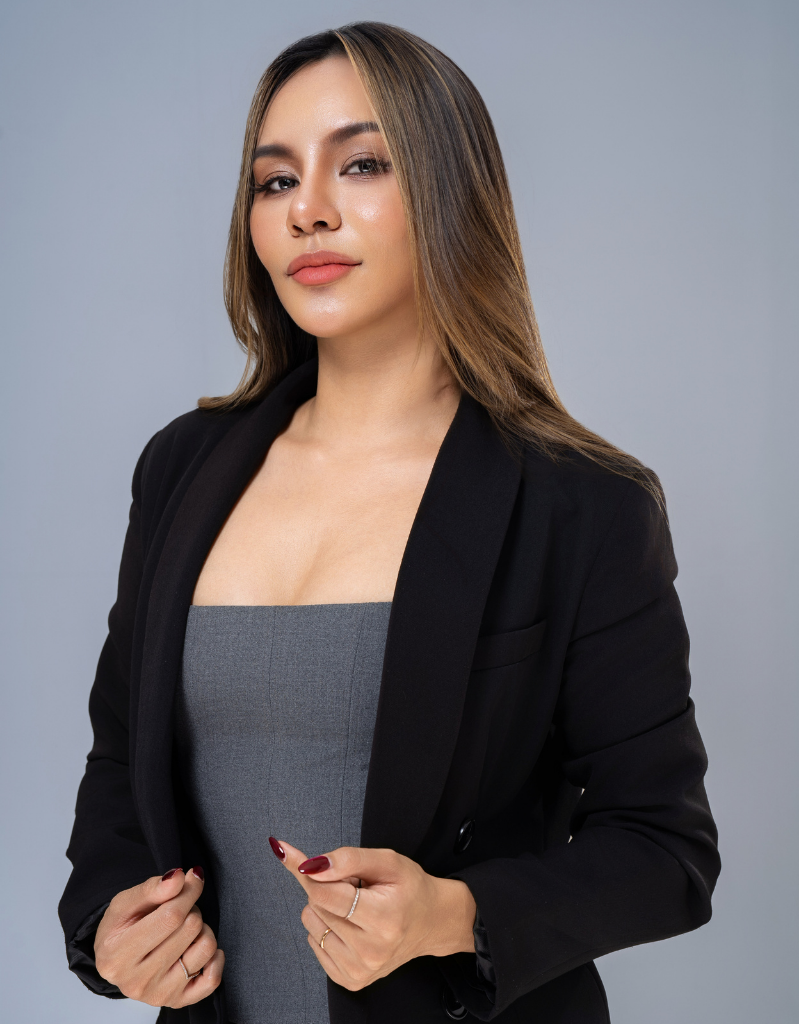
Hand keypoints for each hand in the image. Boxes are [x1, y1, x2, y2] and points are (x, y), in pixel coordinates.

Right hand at [94, 867, 223, 1007]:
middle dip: (191, 909)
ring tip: (185, 928)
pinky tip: (198, 947)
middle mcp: (137, 981)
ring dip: (202, 929)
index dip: (188, 892)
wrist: (116, 959)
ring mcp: (158, 995)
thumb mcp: (125, 903)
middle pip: (190, 929)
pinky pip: (212, 980)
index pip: (170, 917)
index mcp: (118, 955)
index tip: (193, 878)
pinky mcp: (177, 1002)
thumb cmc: (121, 928)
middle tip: (179, 909)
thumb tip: (180, 876)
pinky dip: (214, 958)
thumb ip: (152, 888)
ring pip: (205, 949)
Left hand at [269, 839, 475, 991]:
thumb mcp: (387, 861)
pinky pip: (314, 943)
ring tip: (356, 905)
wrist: (430, 922)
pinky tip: (351, 924)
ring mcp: (360, 970)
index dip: (309, 871)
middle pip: (316, 906)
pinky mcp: (350, 980)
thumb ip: (348, 859)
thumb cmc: (410, 888)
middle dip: (328, 886)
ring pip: (312, 924)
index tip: (288, 852)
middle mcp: (371, 951)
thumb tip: (311, 866)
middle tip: (356, 885)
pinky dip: (326, 928)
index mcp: (384, 918)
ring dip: (327, 907)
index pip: (326, 894)